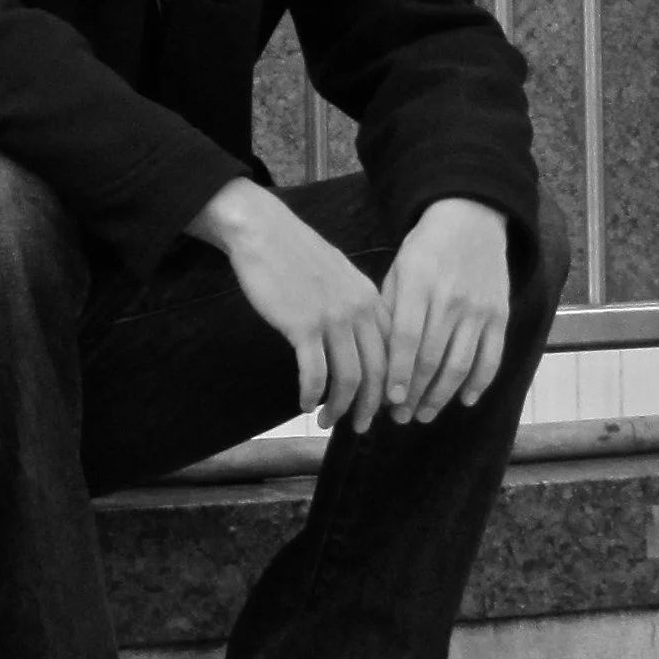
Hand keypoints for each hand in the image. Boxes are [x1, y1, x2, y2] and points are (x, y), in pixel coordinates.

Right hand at [188, 179, 391, 434]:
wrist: (263, 231)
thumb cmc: (295, 253)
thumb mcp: (339, 274)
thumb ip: (356, 304)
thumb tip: (359, 340)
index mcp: (371, 298)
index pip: (394, 353)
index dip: (393, 386)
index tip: (385, 407)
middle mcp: (359, 311)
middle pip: (377, 372)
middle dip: (371, 407)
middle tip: (360, 427)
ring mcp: (332, 318)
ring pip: (349, 378)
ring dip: (339, 407)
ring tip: (327, 421)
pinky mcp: (302, 325)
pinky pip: (314, 372)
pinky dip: (312, 394)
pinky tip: (304, 403)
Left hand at [382, 198, 508, 424]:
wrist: (471, 220)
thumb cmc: (424, 249)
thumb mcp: (398, 270)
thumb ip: (389, 310)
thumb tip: (376, 357)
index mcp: (418, 286)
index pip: (407, 339)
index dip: (399, 373)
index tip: (389, 400)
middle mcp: (450, 300)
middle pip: (432, 358)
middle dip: (415, 393)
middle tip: (401, 417)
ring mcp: (479, 309)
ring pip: (461, 365)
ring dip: (442, 396)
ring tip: (425, 414)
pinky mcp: (500, 315)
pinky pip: (491, 357)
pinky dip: (479, 383)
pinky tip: (464, 400)